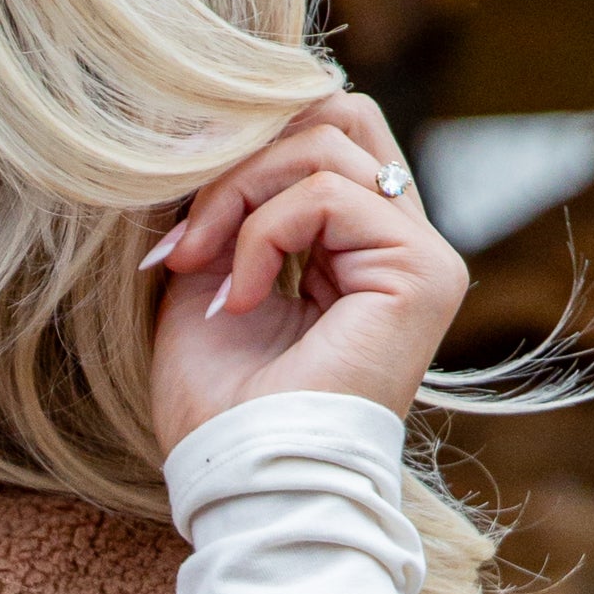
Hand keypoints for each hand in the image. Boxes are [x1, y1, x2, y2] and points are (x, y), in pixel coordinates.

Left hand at [143, 94, 467, 458]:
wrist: (244, 478)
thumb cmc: (221, 406)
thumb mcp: (204, 277)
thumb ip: (221, 204)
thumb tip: (201, 128)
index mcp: (355, 244)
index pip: (317, 133)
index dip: (239, 149)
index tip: (170, 223)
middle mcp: (398, 241)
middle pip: (336, 115)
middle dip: (243, 157)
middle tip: (187, 231)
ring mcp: (420, 254)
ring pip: (324, 146)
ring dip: (237, 197)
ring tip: (198, 266)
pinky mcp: (423, 270)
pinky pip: (328, 195)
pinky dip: (261, 235)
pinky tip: (239, 298)